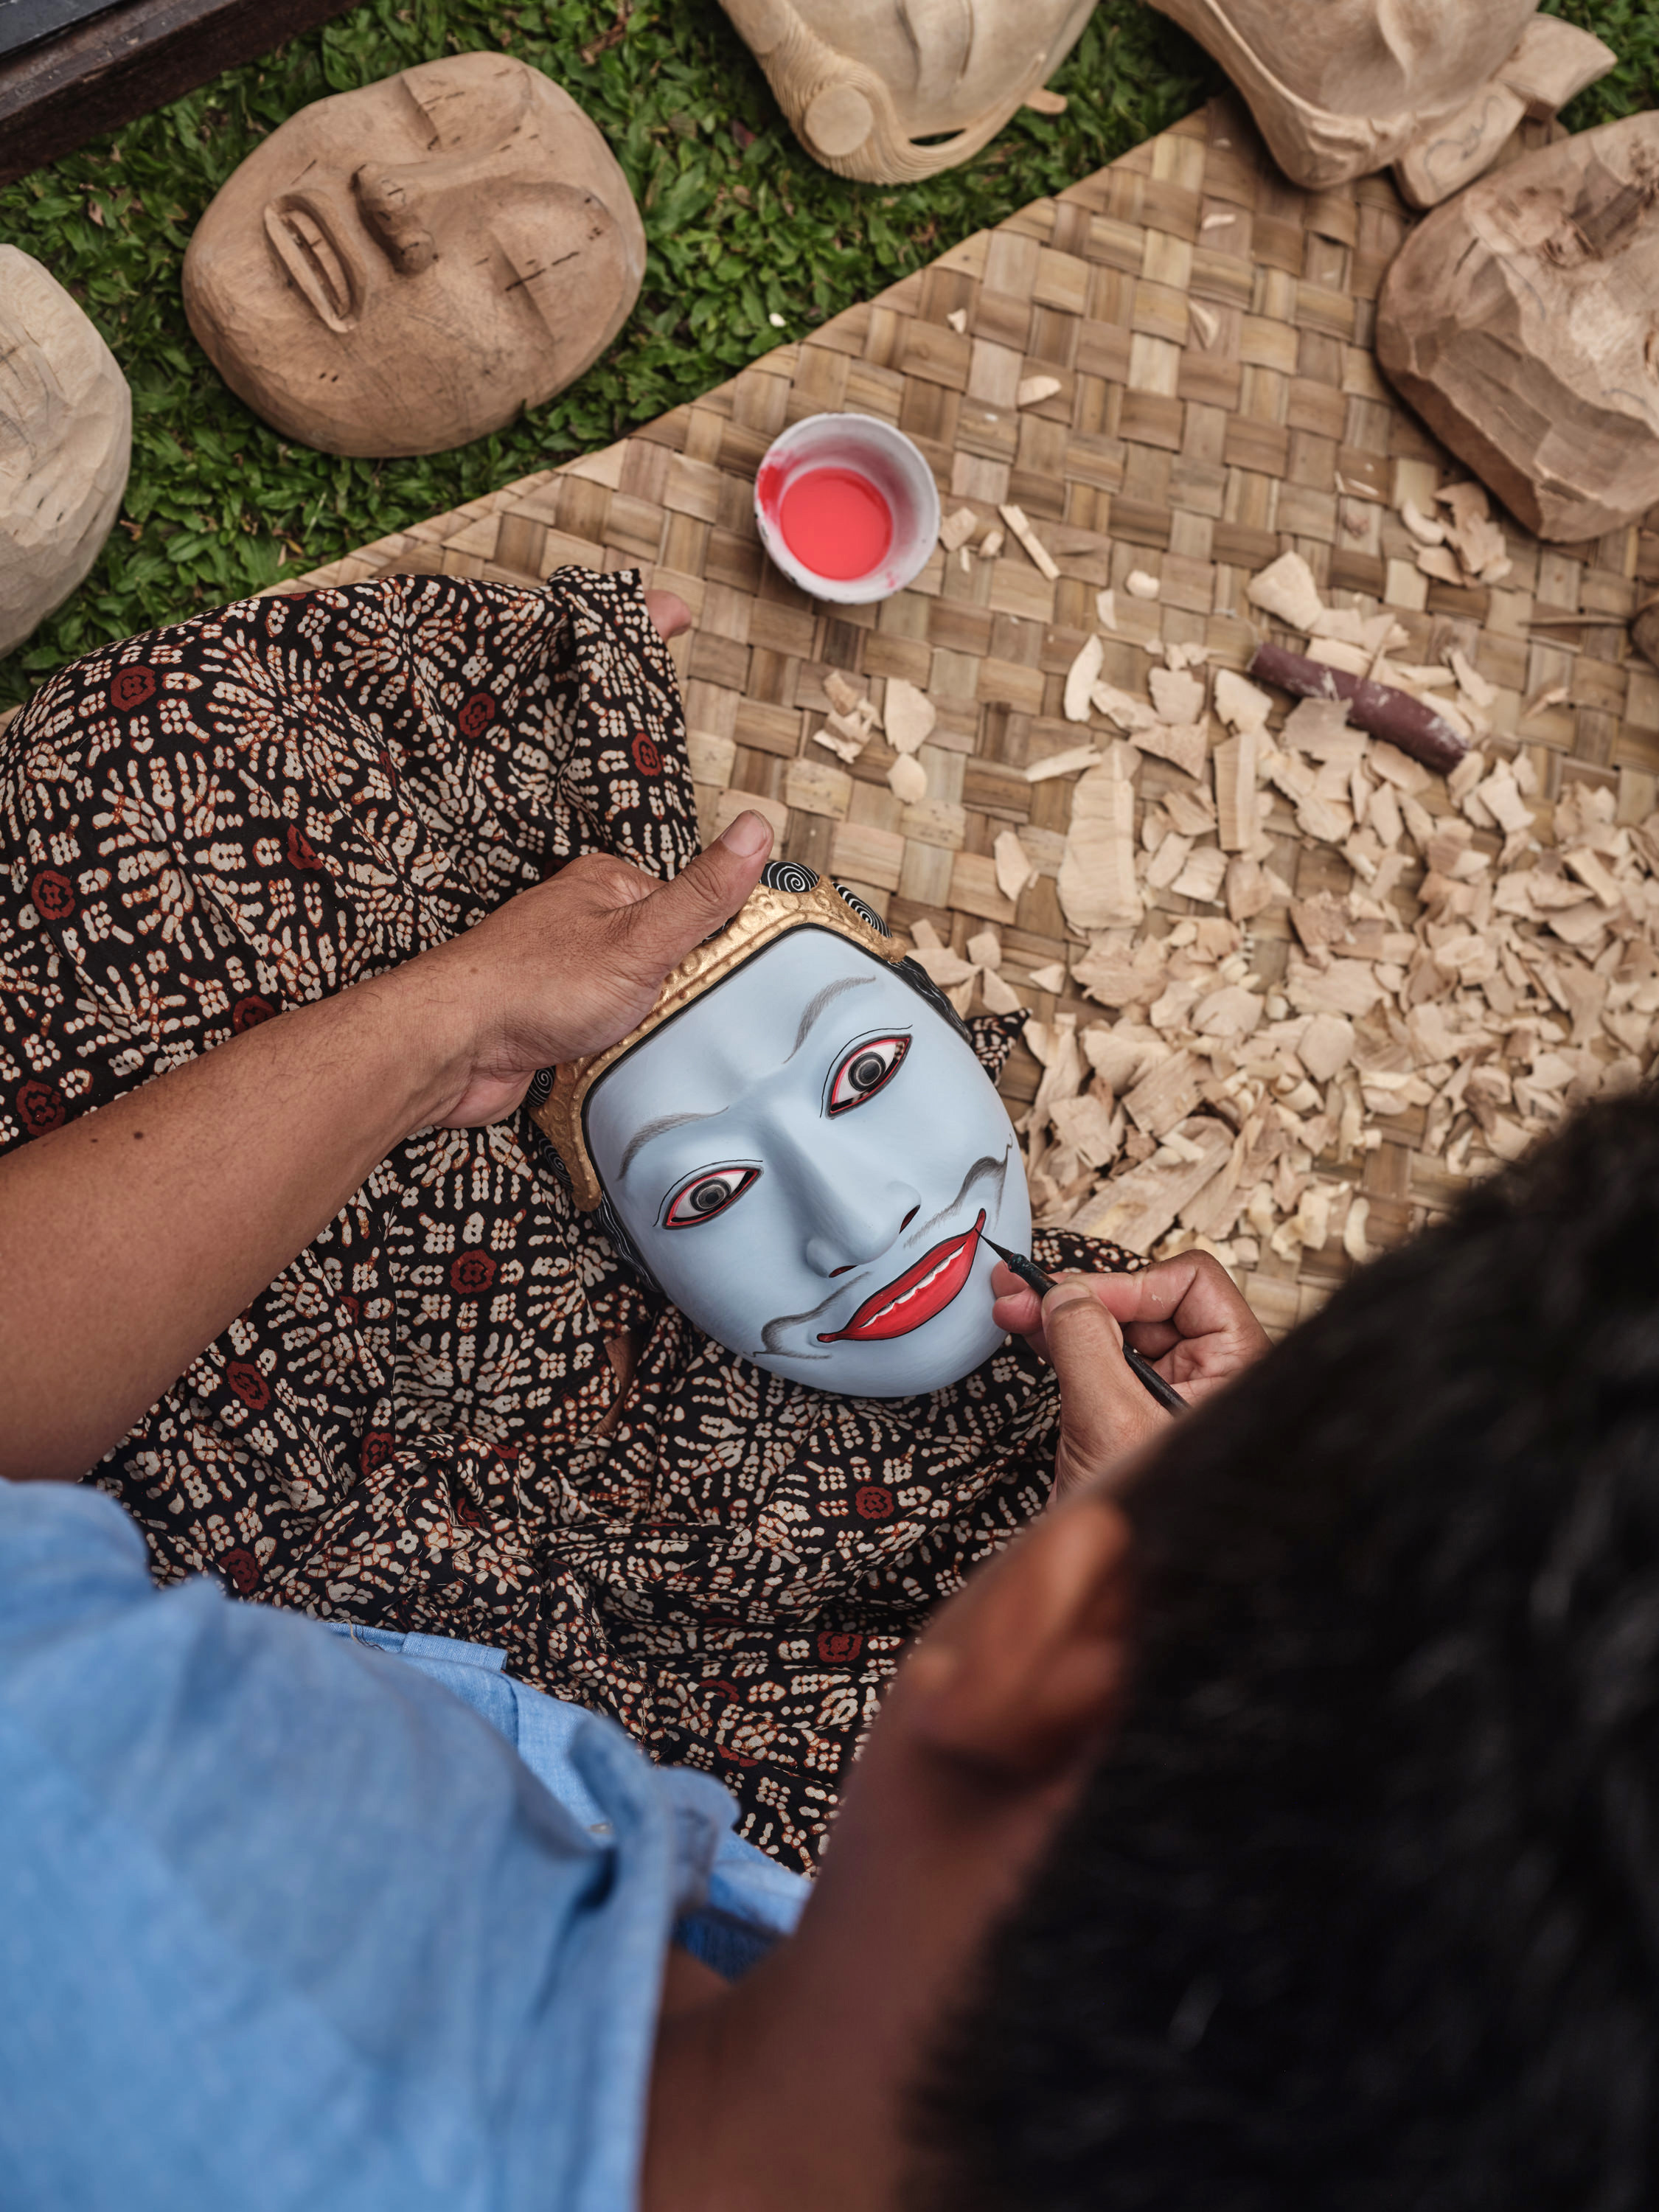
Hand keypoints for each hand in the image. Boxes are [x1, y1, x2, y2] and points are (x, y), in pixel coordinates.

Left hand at [395, 810, 772, 1126]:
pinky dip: (610, 1053)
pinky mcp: (550, 1020)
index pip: (691, 908)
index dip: (711, 947)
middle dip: (674, 997)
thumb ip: (702, 893)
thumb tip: (754, 831)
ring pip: (636, 1005)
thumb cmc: (530, 986)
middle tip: (666, 1013)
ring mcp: (565, 972)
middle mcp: (583, 923)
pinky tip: (603, 1058)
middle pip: (667, 961)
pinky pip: (605, 1038)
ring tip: (628, 1038)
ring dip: (640, 1030)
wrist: (450, 1048)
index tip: (719, 974)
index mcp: (607, 886)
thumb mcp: (640, 938)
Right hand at [992, 1252, 1269, 1499]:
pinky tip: (1029, 1332)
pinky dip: (1058, 1342)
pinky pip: (1094, 1360)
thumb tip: (1067, 1295)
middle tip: (1026, 1290)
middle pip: (1147, 1303)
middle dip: (1083, 1294)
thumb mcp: (1112, 1420)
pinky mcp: (1125, 1415)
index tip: (1076, 1298)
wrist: (1114, 1592)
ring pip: (1114, 1329)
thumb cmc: (1146, 1525)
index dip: (1129, 1284)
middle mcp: (1205, 1378)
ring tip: (1014, 1305)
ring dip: (1061, 1313)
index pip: (1191, 1286)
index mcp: (1233, 1370)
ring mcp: (1162, 1396)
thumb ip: (1088, 1346)